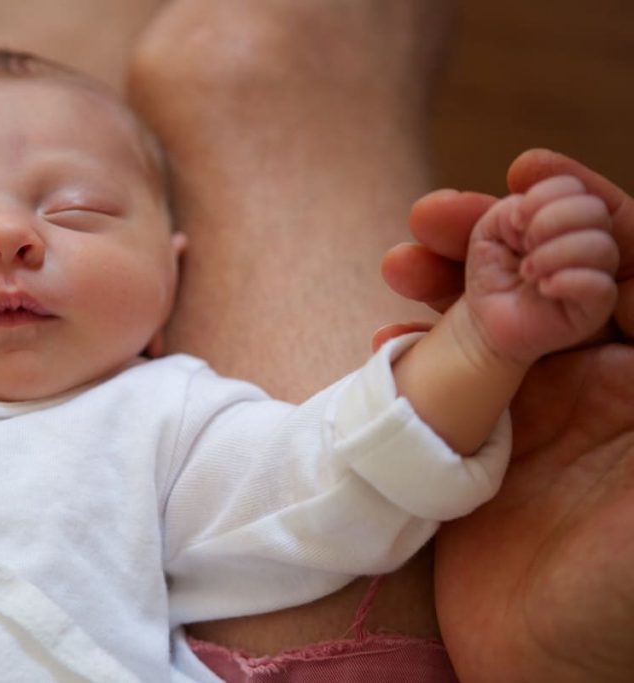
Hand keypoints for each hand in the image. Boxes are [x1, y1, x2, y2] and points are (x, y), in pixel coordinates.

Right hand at [382, 149, 633, 681]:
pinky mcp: (483, 452)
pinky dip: (414, 355)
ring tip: (395, 261)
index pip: (633, 264)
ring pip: (491, 320)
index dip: (587, 209)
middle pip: (549, 279)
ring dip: (446, 284)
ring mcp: (540, 418)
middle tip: (430, 214)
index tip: (527, 170)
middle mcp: (605, 386)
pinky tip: (382, 347)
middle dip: (497, 237)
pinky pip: (446, 382)